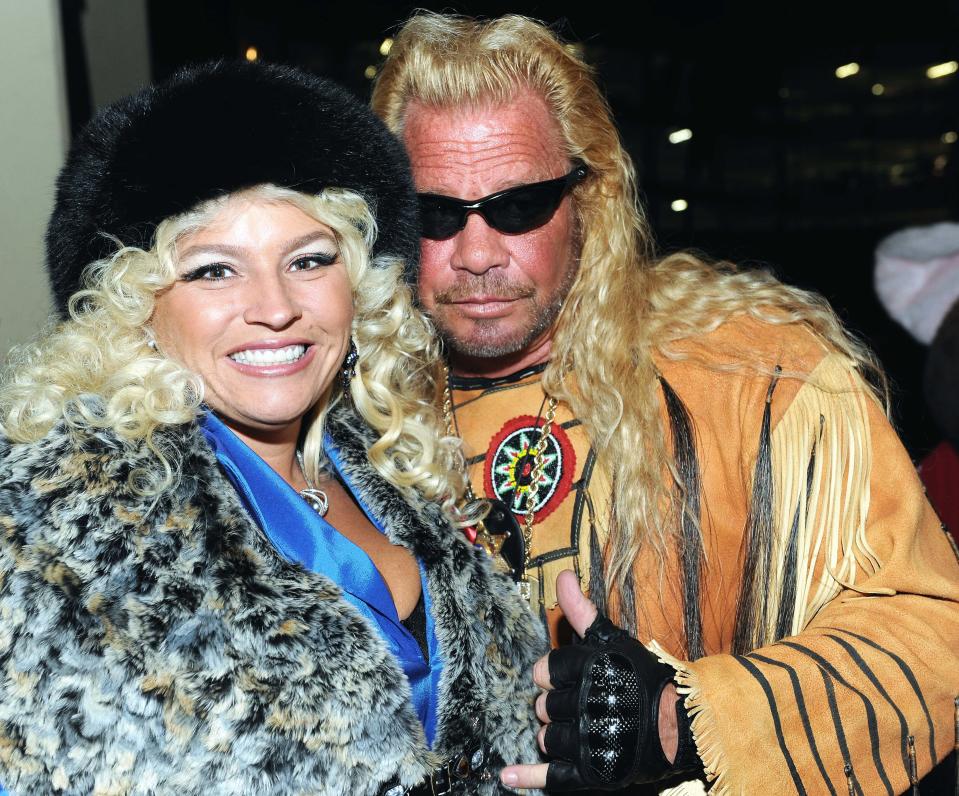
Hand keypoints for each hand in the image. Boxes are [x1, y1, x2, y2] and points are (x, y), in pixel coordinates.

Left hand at [501, 570, 696, 790]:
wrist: (682, 722)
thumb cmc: (645, 678)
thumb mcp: (613, 639)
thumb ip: (581, 610)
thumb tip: (562, 578)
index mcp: (589, 670)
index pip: (543, 673)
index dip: (552, 676)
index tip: (569, 678)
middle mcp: (588, 704)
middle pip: (544, 707)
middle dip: (558, 705)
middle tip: (584, 703)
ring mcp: (590, 740)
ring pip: (547, 738)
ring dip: (556, 734)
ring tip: (582, 727)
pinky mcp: (594, 771)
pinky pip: (551, 776)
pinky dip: (527, 777)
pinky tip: (506, 776)